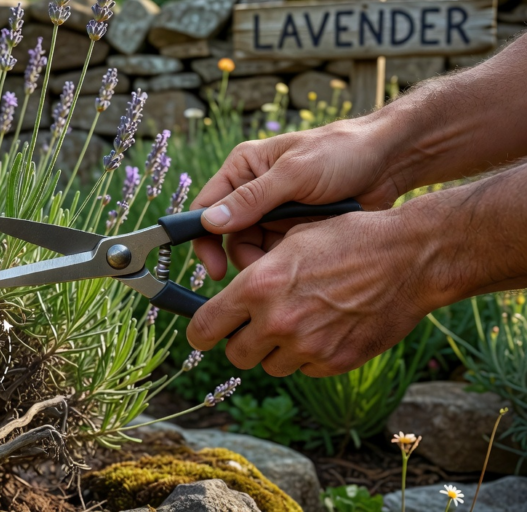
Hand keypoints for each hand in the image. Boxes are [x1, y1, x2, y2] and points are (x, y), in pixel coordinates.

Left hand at [185, 210, 431, 376]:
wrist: (409, 258)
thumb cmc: (348, 239)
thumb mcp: (291, 242)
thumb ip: (256, 273)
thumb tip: (232, 296)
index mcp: (258, 287)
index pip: (204, 328)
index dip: (200, 332)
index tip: (203, 332)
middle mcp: (277, 321)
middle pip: (235, 354)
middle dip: (241, 341)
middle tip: (256, 325)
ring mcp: (307, 346)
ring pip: (269, 365)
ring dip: (275, 350)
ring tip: (297, 321)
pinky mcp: (335, 362)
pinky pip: (304, 369)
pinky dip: (308, 356)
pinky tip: (325, 329)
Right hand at [190, 116, 410, 279]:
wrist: (390, 162)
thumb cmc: (342, 152)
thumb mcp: (295, 173)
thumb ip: (253, 198)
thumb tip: (210, 223)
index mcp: (243, 169)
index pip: (205, 208)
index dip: (204, 239)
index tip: (215, 269)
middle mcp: (252, 191)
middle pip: (228, 237)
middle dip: (243, 257)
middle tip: (266, 272)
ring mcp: (274, 213)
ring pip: (253, 250)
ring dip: (269, 260)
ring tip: (297, 258)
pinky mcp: (294, 230)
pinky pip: (278, 254)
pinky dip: (288, 261)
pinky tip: (308, 257)